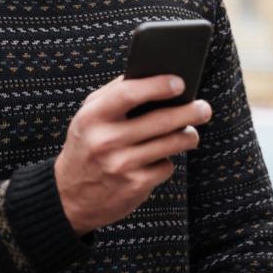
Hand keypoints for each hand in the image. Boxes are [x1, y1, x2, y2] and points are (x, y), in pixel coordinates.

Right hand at [54, 74, 212, 235]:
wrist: (69, 197)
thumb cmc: (86, 145)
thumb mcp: (88, 117)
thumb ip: (115, 94)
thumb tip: (155, 75)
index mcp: (92, 117)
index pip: (128, 94)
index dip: (157, 85)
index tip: (180, 83)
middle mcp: (105, 140)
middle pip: (160, 120)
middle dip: (189, 111)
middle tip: (204, 108)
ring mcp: (121, 165)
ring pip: (171, 143)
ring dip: (188, 136)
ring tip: (191, 132)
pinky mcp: (135, 186)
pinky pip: (166, 166)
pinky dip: (166, 161)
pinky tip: (158, 159)